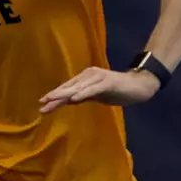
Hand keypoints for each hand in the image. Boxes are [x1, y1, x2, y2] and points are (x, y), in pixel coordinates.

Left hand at [40, 67, 160, 113]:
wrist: (139, 86)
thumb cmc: (118, 91)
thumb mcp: (96, 95)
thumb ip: (83, 97)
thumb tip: (68, 101)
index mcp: (86, 79)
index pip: (67, 88)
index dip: (55, 96)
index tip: (42, 104)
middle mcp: (89, 75)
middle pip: (69, 87)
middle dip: (55, 96)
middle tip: (42, 104)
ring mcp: (98, 78)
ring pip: (78, 88)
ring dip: (65, 94)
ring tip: (52, 100)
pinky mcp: (108, 82)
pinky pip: (93, 89)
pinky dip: (83, 94)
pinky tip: (74, 99)